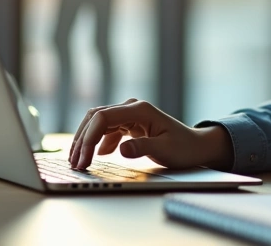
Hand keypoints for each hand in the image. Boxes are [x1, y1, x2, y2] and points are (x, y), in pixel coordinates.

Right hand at [69, 98, 232, 170]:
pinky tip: (96, 156)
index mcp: (139, 110)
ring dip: (86, 140)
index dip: (89, 137)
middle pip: (96, 117)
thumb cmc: (183, 147)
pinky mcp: (128, 123)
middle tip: (75, 162)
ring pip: (98, 122)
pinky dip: (97, 142)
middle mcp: (131, 108)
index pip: (103, 117)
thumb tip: (121, 150)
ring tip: (79, 160)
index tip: (83, 158)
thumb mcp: (165, 150)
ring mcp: (129, 114)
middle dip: (82, 139)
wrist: (195, 146)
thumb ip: (142, 148)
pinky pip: (106, 129)